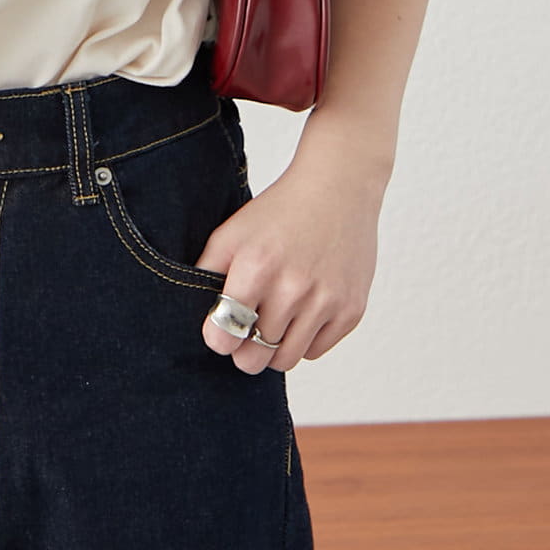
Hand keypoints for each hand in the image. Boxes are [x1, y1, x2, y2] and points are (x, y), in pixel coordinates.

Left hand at [193, 150, 382, 372]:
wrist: (337, 189)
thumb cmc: (279, 212)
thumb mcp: (232, 233)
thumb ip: (207, 271)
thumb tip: (198, 315)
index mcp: (256, 266)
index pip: (224, 334)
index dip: (217, 337)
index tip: (219, 330)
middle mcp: (293, 288)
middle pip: (254, 357)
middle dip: (243, 352)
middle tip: (243, 335)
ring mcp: (325, 301)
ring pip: (285, 360)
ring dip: (272, 349)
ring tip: (270, 323)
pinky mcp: (351, 310)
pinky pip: (315, 351)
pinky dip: (303, 341)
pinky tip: (299, 313)